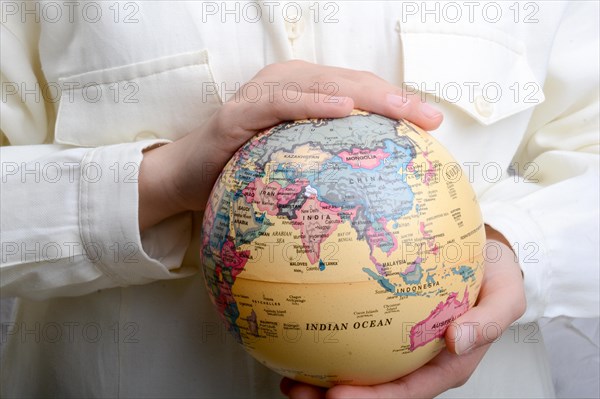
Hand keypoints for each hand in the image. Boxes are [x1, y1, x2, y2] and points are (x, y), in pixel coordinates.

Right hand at [137, 60, 442, 229]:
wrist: (187, 178)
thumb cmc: (244, 173)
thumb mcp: (295, 168)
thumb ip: (328, 166)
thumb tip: (375, 192)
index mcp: (307, 94)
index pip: (360, 94)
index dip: (397, 105)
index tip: (433, 124)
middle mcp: (289, 84)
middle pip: (351, 85)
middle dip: (394, 99)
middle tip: (430, 119)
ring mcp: (264, 93)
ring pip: (323, 85)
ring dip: (366, 96)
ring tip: (402, 110)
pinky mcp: (240, 110)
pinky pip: (281, 102)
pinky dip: (312, 103)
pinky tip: (343, 110)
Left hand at [281, 227, 525, 398]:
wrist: (487, 251)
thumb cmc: (497, 275)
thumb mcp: (508, 293)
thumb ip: (490, 319)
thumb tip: (459, 340)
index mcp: (448, 364)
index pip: (407, 392)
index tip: (336, 395)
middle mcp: (420, 361)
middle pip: (376, 389)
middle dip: (335, 396)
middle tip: (297, 391)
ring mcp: (402, 344)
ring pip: (361, 368)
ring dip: (324, 377)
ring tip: (289, 376)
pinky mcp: (389, 322)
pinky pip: (359, 335)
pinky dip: (331, 338)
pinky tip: (303, 333)